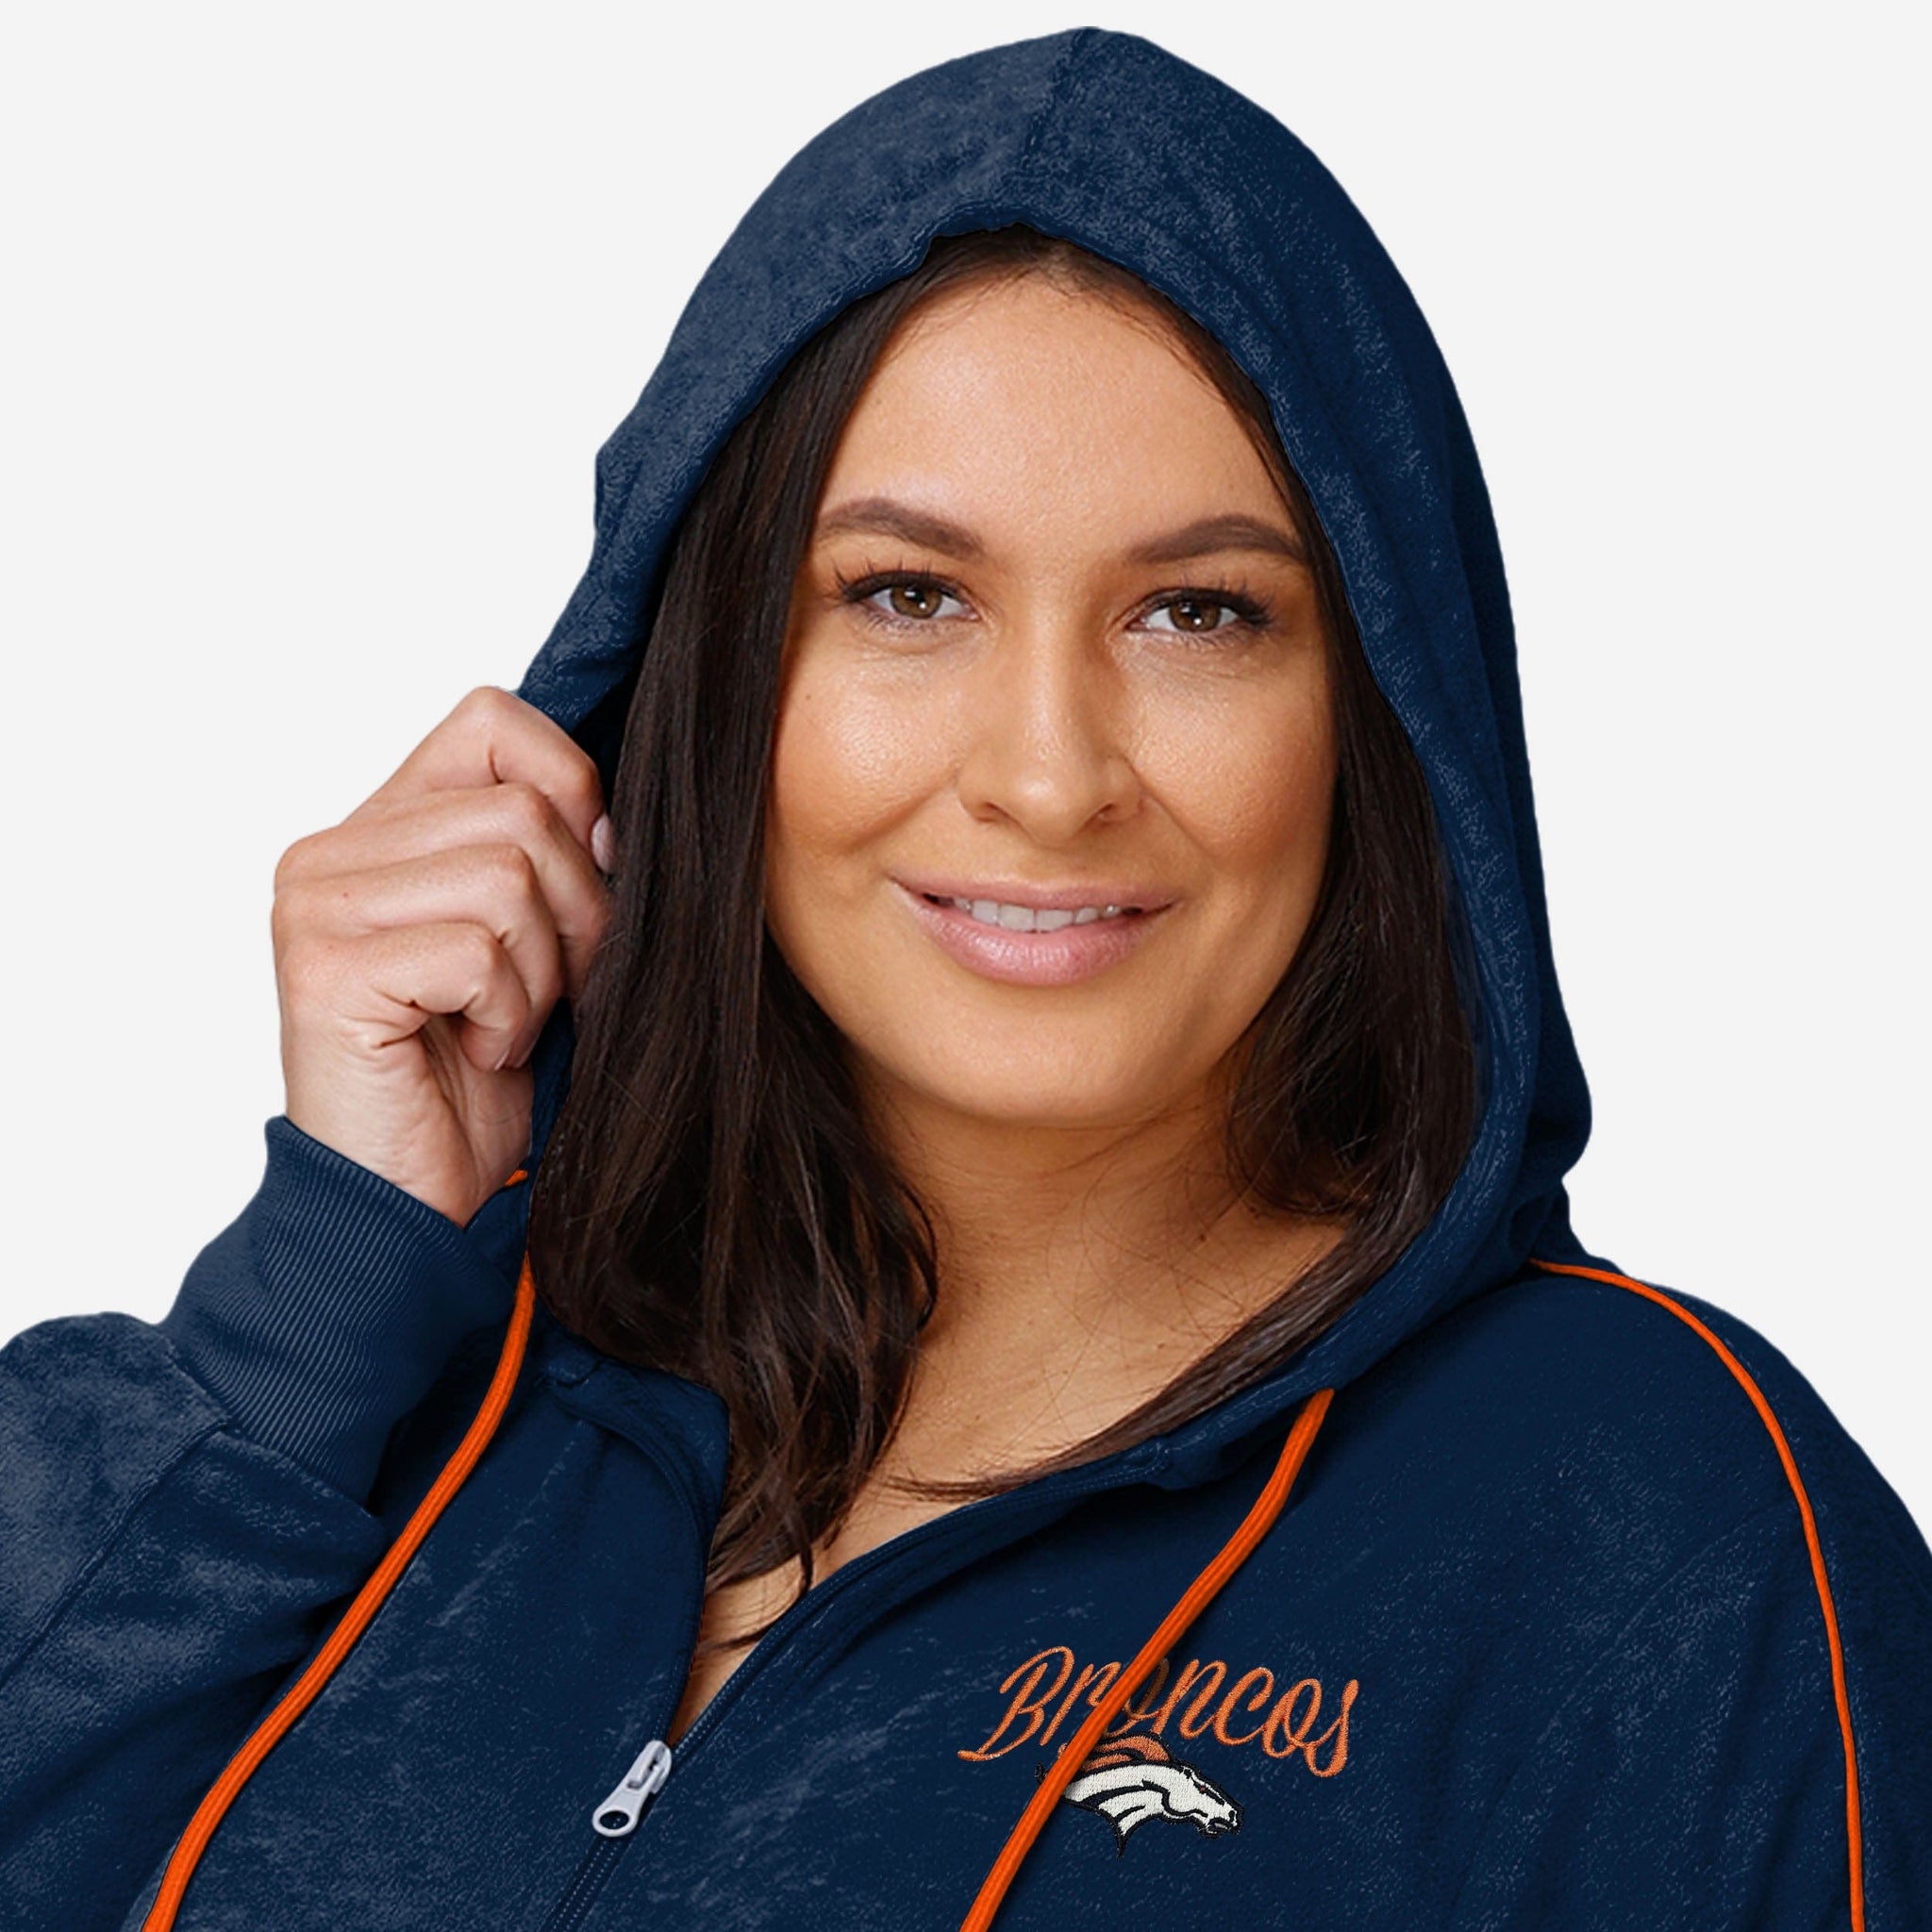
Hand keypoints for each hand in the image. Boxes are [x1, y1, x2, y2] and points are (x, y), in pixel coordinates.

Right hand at [272, 686, 613, 1224]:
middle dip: (577, 912)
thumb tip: (617, 818)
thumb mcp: (532, 946)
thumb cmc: (478, 1079)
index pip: (494, 722)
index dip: (571, 793)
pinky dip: (509, 1014)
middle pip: (523, 808)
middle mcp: (330, 852)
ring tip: (502, 1025)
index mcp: (378, 829)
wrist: (412, 1203)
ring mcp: (316, 907)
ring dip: (541, 973)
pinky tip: (477, 1053)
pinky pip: (479, 950)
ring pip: (509, 874)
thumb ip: (549, 858)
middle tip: (547, 991)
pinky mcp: (327, 970)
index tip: (582, 888)